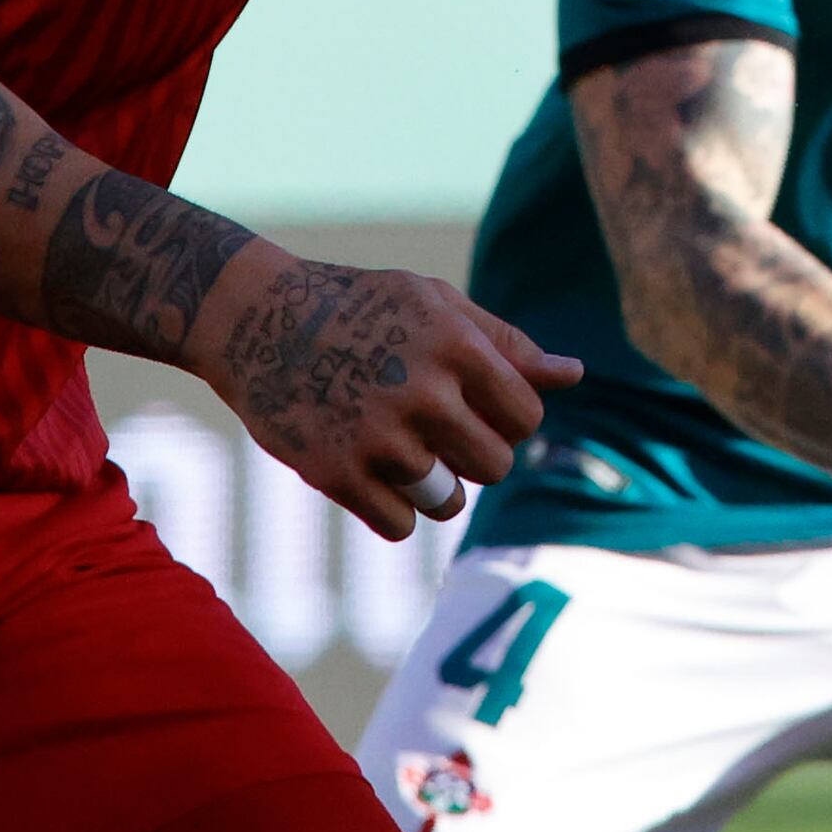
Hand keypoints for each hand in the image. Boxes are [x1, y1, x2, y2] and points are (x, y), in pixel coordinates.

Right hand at [199, 250, 579, 538]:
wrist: (256, 319)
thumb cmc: (361, 308)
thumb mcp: (434, 305)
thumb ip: (506, 345)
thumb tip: (574, 375)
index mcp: (457, 346)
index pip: (526, 417)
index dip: (506, 417)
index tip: (473, 404)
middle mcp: (423, 393)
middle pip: (495, 466)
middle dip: (474, 454)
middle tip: (435, 428)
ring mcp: (378, 438)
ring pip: (449, 502)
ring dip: (433, 485)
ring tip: (399, 446)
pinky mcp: (336, 475)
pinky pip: (399, 526)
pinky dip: (390, 507)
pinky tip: (366, 465)